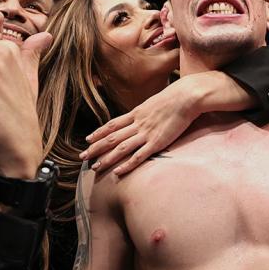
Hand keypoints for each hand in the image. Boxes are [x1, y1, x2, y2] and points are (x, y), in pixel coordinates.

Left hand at [81, 76, 206, 175]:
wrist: (186, 97)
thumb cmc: (175, 98)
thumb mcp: (155, 103)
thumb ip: (147, 112)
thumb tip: (142, 115)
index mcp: (136, 113)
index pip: (112, 125)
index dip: (99, 132)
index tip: (88, 139)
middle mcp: (137, 124)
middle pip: (111, 137)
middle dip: (95, 148)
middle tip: (82, 157)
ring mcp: (146, 133)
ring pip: (120, 148)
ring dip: (106, 158)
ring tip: (95, 167)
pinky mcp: (157, 142)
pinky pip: (138, 156)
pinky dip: (127, 164)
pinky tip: (118, 172)